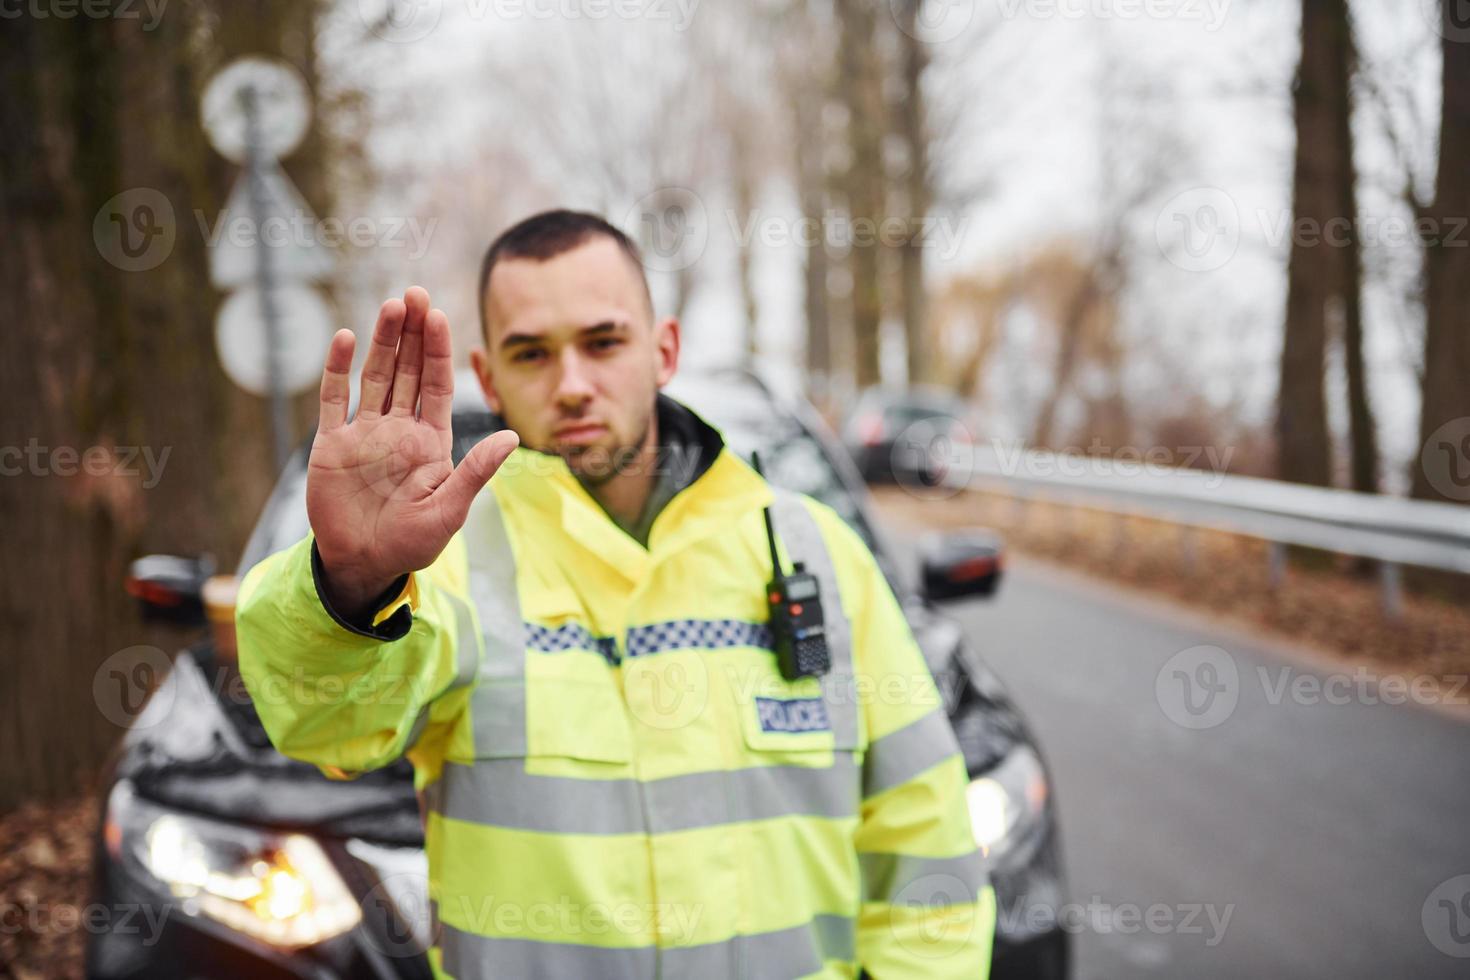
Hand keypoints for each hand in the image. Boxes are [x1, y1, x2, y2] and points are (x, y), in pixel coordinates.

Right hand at [306, 286, 518, 617]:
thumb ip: (476, 472)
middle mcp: (397, 430)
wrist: (363, 565)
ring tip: (391, 306)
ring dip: (383, 342)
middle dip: (413, 333)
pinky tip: (346, 339)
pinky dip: (338, 369)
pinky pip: (334, 399)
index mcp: (429, 441)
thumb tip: (514, 437)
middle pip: (407, 371)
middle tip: (416, 292)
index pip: (435, 385)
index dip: (438, 350)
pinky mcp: (331, 444)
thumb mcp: (450, 510)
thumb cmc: (412, 543)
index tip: (440, 315)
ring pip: (375, 376)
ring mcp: (363, 434)